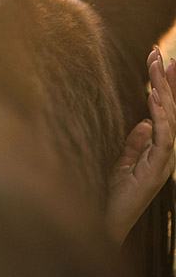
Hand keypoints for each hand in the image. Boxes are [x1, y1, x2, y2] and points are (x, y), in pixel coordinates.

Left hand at [105, 46, 175, 243]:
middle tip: (160, 53)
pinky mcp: (156, 171)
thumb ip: (135, 143)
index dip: (167, 87)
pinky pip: (163, 139)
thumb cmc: (111, 194)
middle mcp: (164, 152)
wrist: (106, 223)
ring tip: (157, 66)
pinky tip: (153, 98)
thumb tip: (145, 123)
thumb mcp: (122, 161)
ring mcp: (163, 161)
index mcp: (157, 148)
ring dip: (163, 91)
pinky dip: (160, 117)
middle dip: (167, 81)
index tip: (164, 60)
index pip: (165, 111)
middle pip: (170, 110)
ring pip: (170, 119)